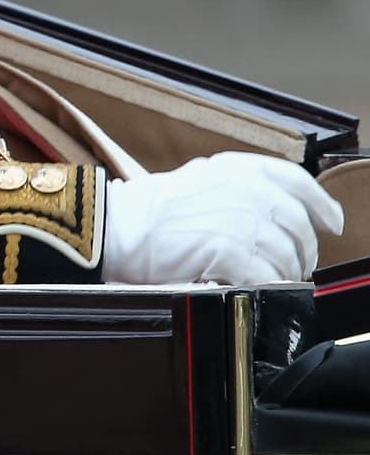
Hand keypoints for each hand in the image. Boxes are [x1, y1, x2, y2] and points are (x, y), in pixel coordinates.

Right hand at [102, 153, 343, 285]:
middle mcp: (246, 190)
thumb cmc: (153, 208)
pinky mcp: (231, 251)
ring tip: (268, 279)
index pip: (298, 181)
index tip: (332, 223)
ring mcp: (241, 220)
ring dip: (284, 274)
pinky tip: (251, 286)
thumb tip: (273, 210)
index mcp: (238, 168)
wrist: (121, 226)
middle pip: (300, 227)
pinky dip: (264, 286)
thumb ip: (239, 187)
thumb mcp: (200, 178)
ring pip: (287, 256)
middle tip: (297, 266)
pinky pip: (266, 277)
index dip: (322, 205)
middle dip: (304, 252)